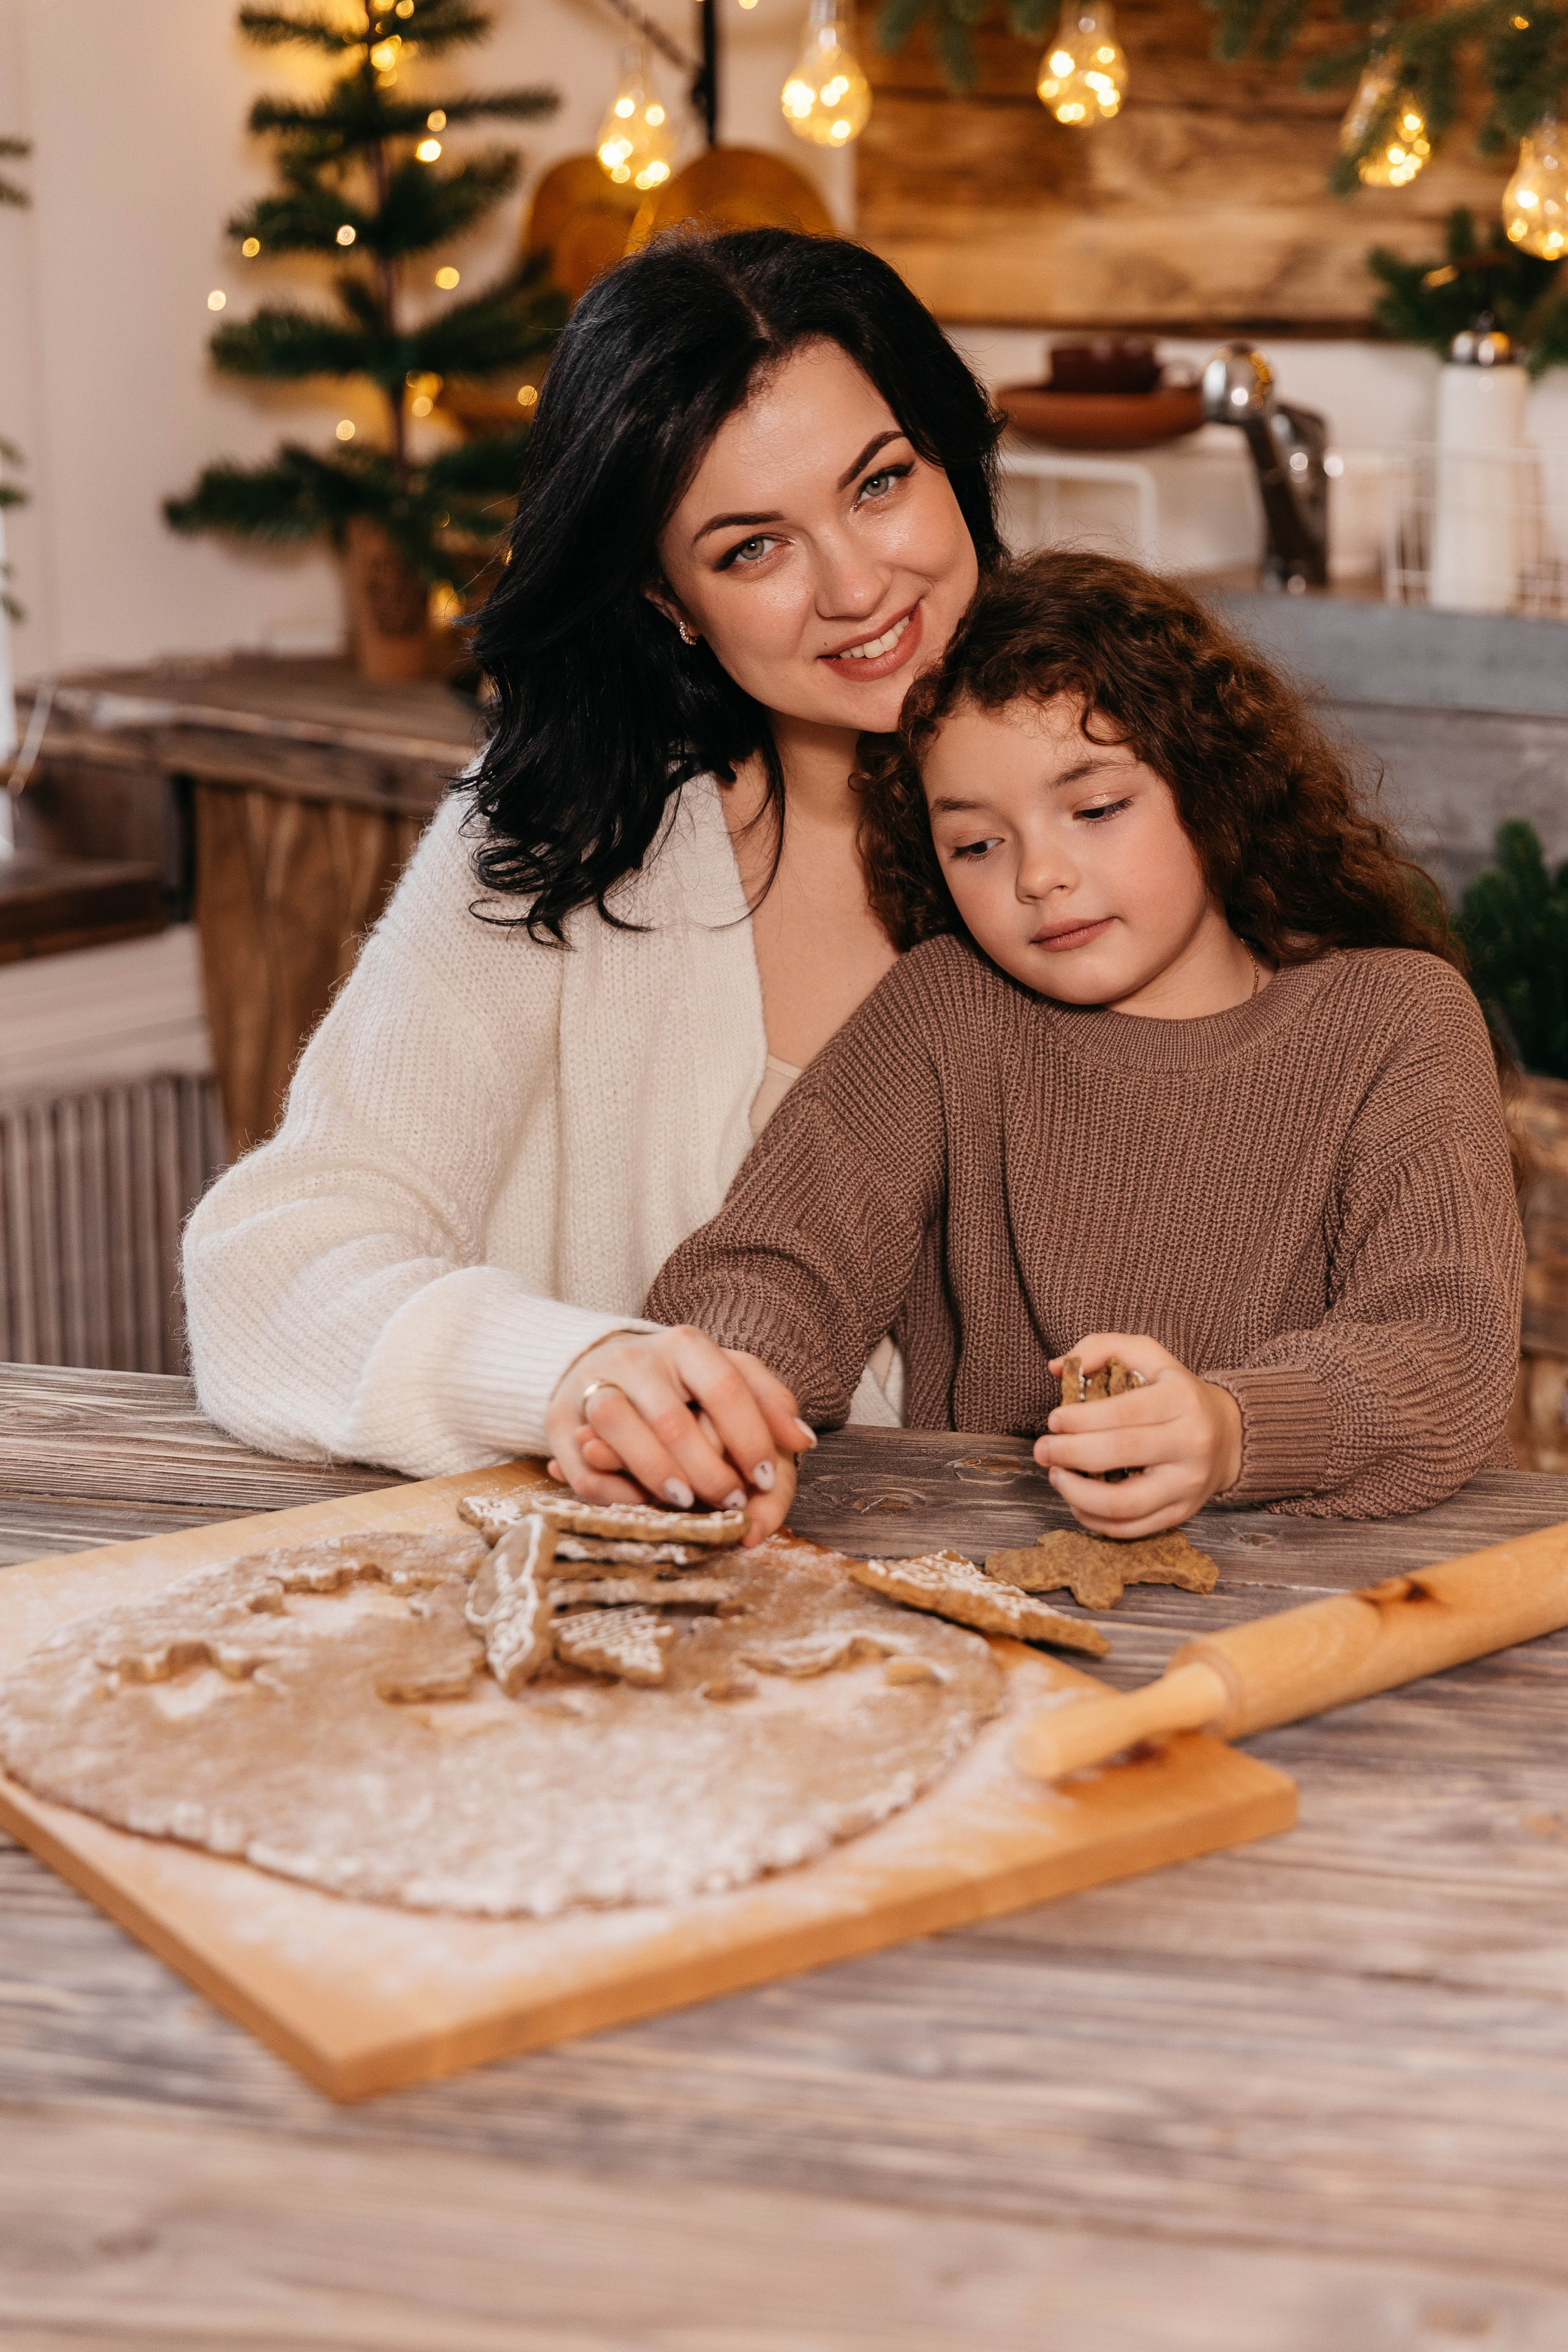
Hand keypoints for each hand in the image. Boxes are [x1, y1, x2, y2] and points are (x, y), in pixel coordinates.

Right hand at [544, 1326, 814, 1546]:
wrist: (599, 1363)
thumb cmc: (679, 1381)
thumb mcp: (728, 1376)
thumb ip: (769, 1401)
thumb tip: (803, 1440)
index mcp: (685, 1344)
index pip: (725, 1388)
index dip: (748, 1438)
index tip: (761, 1477)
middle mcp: (636, 1358)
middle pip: (673, 1420)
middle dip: (708, 1471)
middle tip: (730, 1502)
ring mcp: (592, 1387)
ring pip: (618, 1430)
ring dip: (656, 1474)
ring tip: (684, 1501)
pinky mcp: (559, 1423)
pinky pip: (582, 1467)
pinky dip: (613, 1492)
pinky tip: (642, 1503)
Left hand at [1032, 1333, 1242, 1537]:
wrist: (1227, 1435)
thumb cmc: (1175, 1392)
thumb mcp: (1147, 1355)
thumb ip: (1100, 1347)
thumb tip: (1056, 1367)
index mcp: (1182, 1399)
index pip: (1123, 1412)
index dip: (1080, 1419)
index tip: (1053, 1421)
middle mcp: (1191, 1443)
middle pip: (1120, 1453)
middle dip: (1070, 1453)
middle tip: (1042, 1450)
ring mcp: (1188, 1484)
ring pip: (1124, 1503)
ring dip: (1078, 1494)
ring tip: (1056, 1476)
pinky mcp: (1182, 1513)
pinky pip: (1131, 1528)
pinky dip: (1095, 1520)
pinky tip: (1076, 1501)